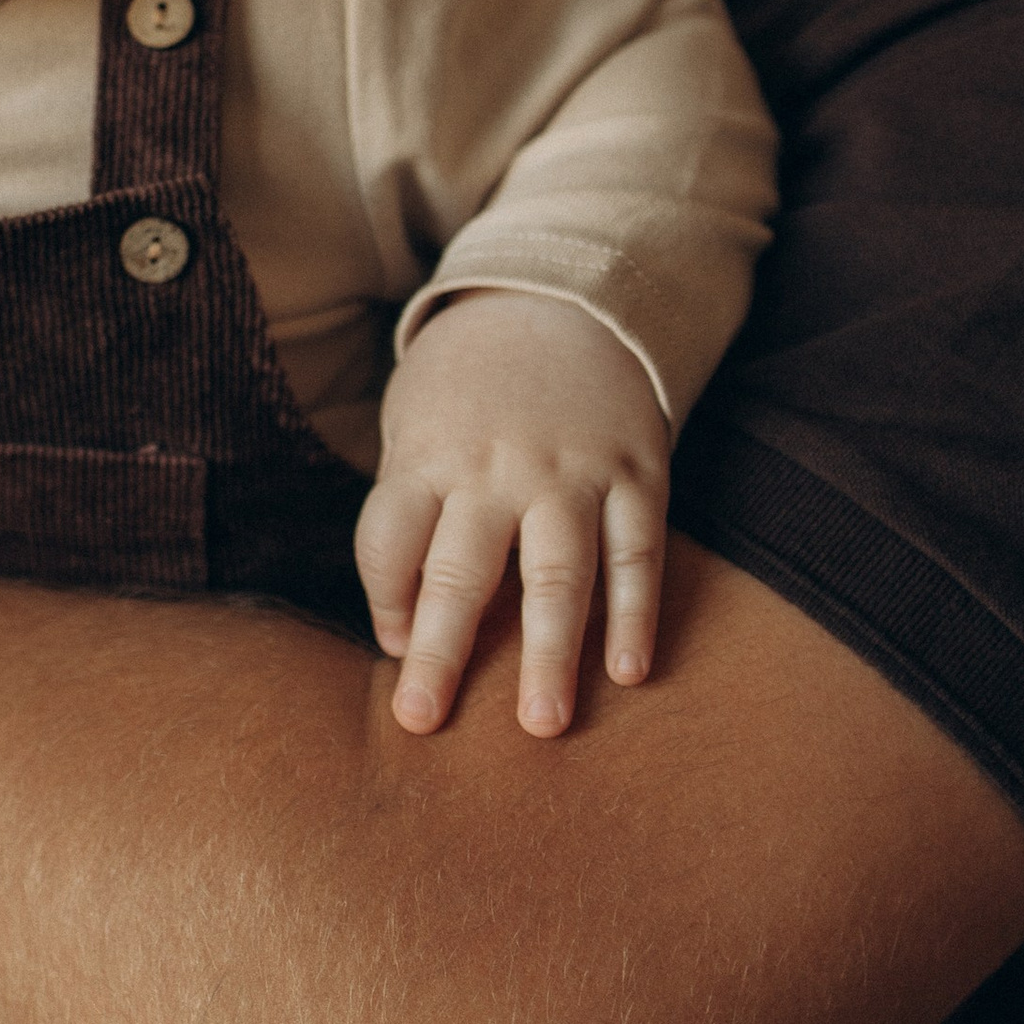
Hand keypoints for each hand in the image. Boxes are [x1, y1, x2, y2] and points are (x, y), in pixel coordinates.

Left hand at [357, 289, 668, 738]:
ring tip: (543, 724)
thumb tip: (407, 626)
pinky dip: (636, 613)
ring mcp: (571, 471)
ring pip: (558, 574)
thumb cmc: (468, 386)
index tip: (398, 653)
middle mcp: (496, 469)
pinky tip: (628, 671)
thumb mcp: (415, 425)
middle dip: (441, 653)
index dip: (386, 604)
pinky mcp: (637, 471)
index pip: (388, 545)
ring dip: (549, 652)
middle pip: (461, 571)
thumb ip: (410, 514)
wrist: (560, 298)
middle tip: (425, 722)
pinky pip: (637, 552)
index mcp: (427, 456)